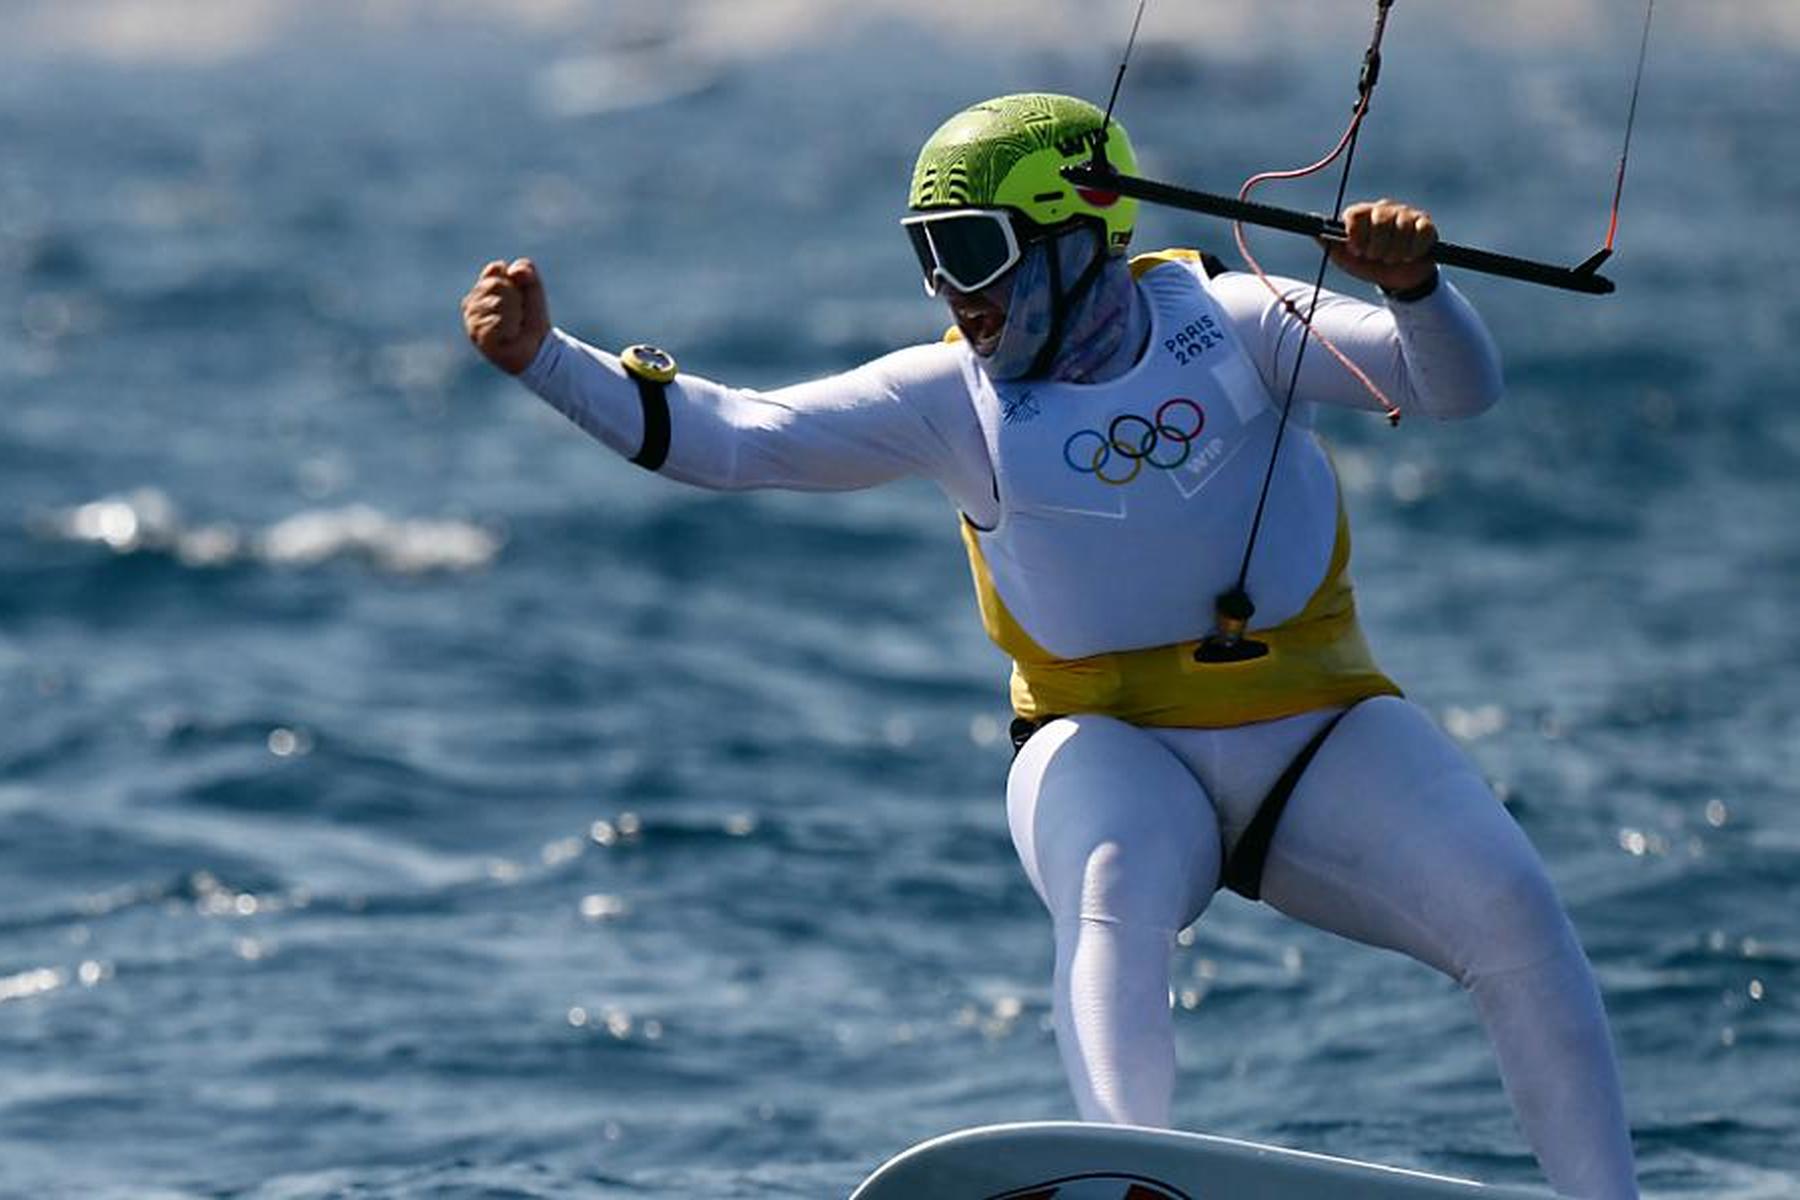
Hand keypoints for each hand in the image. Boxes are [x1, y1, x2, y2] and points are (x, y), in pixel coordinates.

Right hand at [462, 258, 550, 374]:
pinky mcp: (478, 337)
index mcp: (481, 288)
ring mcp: (472, 320)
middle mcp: (471, 303)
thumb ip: (525, 269)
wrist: (538, 348)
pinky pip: (497, 321)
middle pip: (497, 284)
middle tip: (519, 314)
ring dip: (515, 314)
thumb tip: (512, 271)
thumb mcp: (533, 287)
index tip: (520, 296)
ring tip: (515, 325)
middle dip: (516, 298)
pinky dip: (511, 328)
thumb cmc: (531, 317)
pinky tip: (511, 336)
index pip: (496, 268)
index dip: (515, 281)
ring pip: (498, 302)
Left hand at [1329, 199, 1437, 293]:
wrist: (1397, 279)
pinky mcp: (1425, 223)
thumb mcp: (1346, 258)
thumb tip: (1313, 232)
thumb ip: (1330, 244)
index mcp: (1362, 214)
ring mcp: (1406, 214)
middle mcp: (1383, 209)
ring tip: (1391, 259)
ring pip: (1401, 228)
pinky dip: (1413, 250)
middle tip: (1376, 257)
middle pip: (1380, 220)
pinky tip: (1408, 256)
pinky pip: (1421, 233)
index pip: (1355, 214)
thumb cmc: (1369, 265)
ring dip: (1395, 252)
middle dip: (1377, 247)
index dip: (1355, 234)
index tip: (1357, 250)